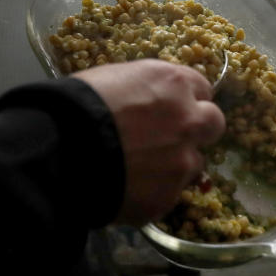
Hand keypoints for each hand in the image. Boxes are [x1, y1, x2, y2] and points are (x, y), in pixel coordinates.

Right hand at [73, 59, 225, 224]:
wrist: (62, 147)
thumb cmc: (79, 101)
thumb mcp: (115, 77)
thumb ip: (144, 90)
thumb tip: (146, 102)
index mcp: (174, 84)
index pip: (201, 88)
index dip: (186, 99)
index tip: (172, 108)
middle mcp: (189, 120)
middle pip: (213, 124)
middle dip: (197, 130)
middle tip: (170, 138)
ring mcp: (182, 163)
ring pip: (192, 165)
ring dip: (174, 165)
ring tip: (139, 169)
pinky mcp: (167, 198)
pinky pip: (166, 195)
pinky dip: (151, 192)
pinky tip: (124, 189)